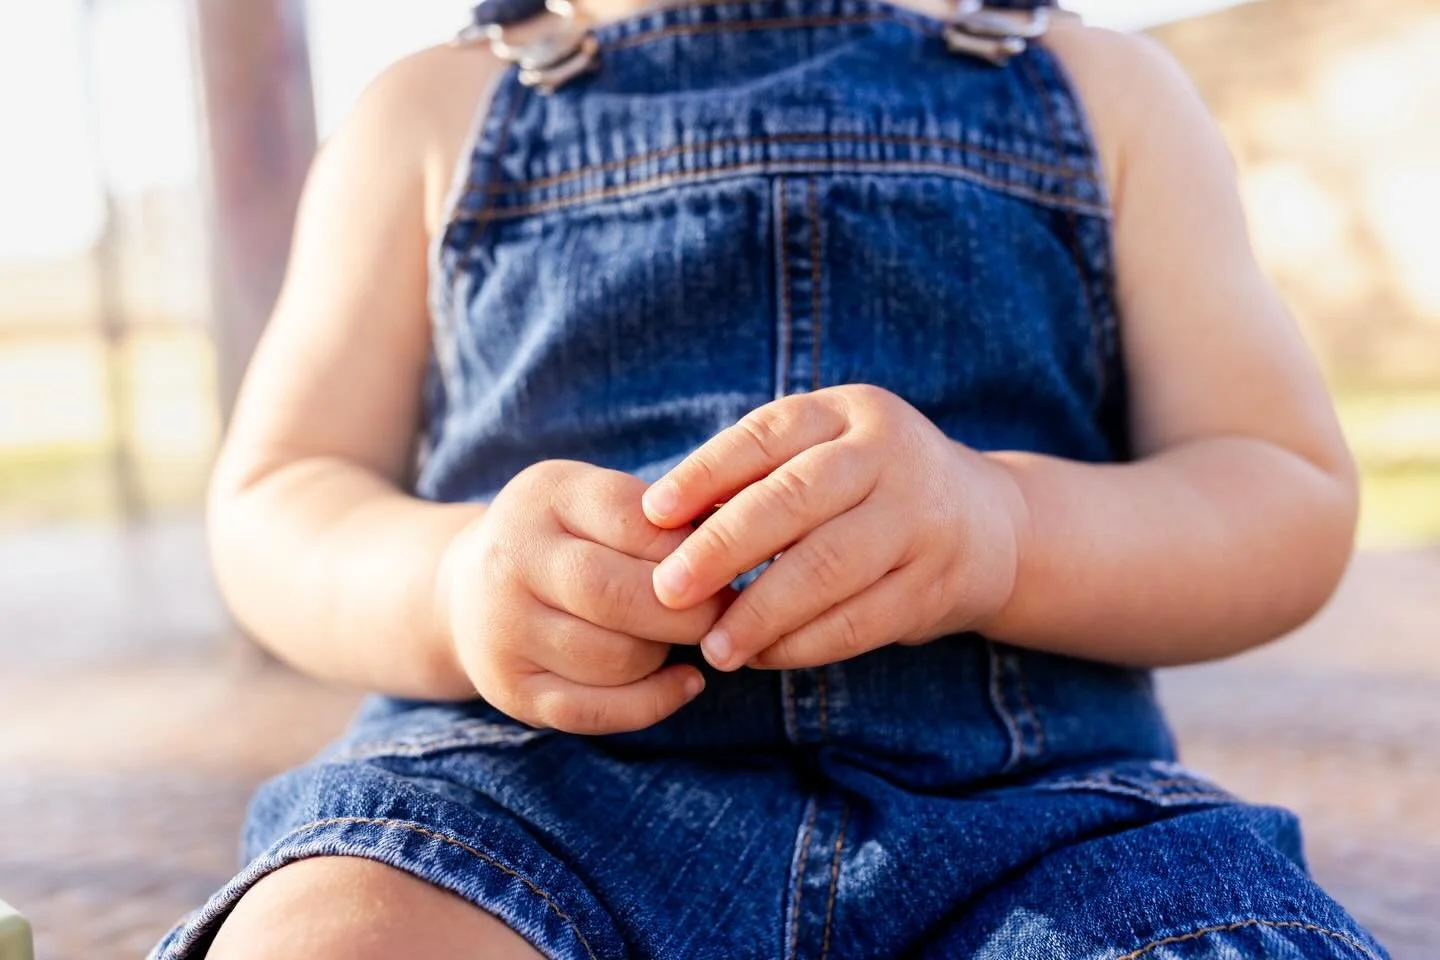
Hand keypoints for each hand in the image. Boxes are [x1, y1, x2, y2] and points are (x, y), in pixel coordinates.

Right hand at [440, 460, 729, 733]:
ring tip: (679, 637)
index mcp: (545, 496)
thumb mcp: (601, 501)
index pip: (637, 522)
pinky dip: (654, 702)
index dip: (695, 549)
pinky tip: (685, 682)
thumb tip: (747, 543)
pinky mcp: (510, 690)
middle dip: (690, 612)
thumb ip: (665, 517)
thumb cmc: (567, 538)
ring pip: (616, 658)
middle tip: (727, 613)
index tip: (733, 564)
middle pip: (620, 596)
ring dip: (666, 653)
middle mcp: (511, 559)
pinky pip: (595, 711)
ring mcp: (503, 630)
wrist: (466, 588)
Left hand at [641, 385, 1024, 670]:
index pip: (766, 435)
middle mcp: (890, 456)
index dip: (704, 474)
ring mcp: (921, 519)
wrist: (988, 524)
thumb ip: (755, 476)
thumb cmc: (868, 489)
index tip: (650, 514)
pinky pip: (861, 620)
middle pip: (794, 500)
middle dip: (722, 549)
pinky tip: (763, 656)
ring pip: (828, 567)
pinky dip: (805, 644)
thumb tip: (658, 521)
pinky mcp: (938, 583)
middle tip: (666, 591)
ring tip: (714, 646)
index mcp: (848, 412)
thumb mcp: (825, 454)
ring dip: (762, 612)